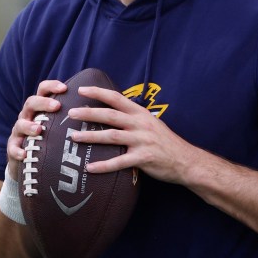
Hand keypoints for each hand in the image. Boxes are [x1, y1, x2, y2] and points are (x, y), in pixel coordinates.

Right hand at [6, 80, 66, 178]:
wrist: (30, 163)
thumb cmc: (50, 139)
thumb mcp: (59, 126)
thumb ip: (73, 116)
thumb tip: (101, 107)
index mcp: (39, 108)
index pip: (42, 90)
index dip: (51, 86)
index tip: (65, 88)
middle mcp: (27, 116)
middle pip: (31, 103)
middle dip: (43, 103)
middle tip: (56, 106)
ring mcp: (18, 132)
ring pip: (19, 124)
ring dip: (29, 126)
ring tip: (39, 130)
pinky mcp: (12, 149)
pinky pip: (12, 148)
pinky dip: (17, 150)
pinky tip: (24, 154)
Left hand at [66, 85, 198, 184]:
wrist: (186, 161)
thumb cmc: (166, 143)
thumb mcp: (152, 123)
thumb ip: (134, 118)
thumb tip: (113, 113)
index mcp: (141, 114)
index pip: (117, 98)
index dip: (98, 92)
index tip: (82, 90)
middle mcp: (140, 124)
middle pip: (110, 115)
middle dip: (89, 113)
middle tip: (71, 113)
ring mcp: (142, 141)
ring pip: (111, 136)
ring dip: (91, 136)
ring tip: (74, 138)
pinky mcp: (143, 158)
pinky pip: (119, 162)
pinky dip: (103, 166)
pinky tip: (90, 168)